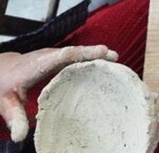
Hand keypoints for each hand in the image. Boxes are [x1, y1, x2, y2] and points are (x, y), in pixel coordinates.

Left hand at [0, 46, 117, 141]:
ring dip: (96, 54)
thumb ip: (15, 118)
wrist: (1, 71)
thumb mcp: (5, 104)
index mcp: (36, 64)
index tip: (100, 52)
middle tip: (113, 56)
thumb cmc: (4, 86)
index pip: (60, 57)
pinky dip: (91, 58)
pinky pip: (77, 57)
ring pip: (77, 52)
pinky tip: (104, 63)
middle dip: (93, 53)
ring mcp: (54, 56)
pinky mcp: (59, 58)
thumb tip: (20, 137)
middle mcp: (48, 56)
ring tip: (115, 59)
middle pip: (73, 52)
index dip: (80, 54)